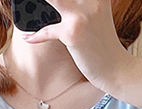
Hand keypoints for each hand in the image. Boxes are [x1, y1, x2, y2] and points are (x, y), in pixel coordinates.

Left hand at [20, 0, 134, 93]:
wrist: (115, 69)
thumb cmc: (102, 43)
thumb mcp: (96, 14)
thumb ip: (78, 4)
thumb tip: (51, 4)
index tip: (50, 3)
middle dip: (41, 1)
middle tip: (29, 3)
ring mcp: (82, 15)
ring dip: (33, 4)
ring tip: (26, 7)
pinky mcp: (73, 33)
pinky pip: (47, 30)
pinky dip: (35, 35)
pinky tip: (28, 37)